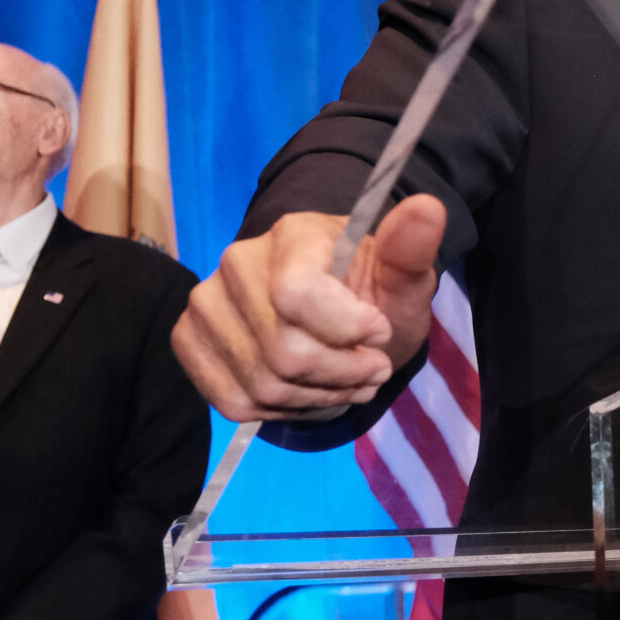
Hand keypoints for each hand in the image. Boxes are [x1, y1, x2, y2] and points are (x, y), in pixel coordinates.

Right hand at [172, 198, 444, 420]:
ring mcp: (206, 304)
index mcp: (292, 234)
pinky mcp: (190, 343)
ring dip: (320, 396)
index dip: (348, 329)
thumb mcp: (403, 277)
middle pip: (286, 353)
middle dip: (344, 373)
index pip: (297, 295)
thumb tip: (428, 209)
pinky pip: (236, 402)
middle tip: (372, 368)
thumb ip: (412, 249)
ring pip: (265, 385)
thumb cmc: (371, 295)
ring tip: (348, 379)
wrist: (336, 316)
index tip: (379, 330)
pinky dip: (284, 410)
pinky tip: (309, 389)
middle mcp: (236, 263)